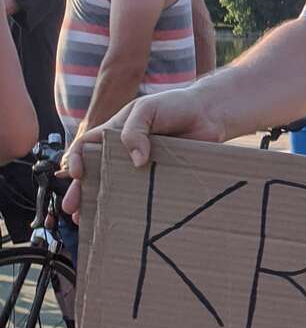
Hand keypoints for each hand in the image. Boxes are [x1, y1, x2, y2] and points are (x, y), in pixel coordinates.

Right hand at [61, 86, 224, 220]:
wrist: (209, 116)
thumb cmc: (175, 106)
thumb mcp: (147, 110)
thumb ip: (136, 130)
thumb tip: (137, 162)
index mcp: (115, 134)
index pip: (86, 147)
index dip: (77, 160)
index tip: (78, 175)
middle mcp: (125, 153)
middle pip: (97, 175)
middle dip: (82, 192)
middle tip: (74, 211)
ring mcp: (144, 168)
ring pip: (119, 189)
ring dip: (104, 205)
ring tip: (91, 221)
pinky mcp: (163, 180)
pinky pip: (147, 196)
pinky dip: (137, 209)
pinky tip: (129, 222)